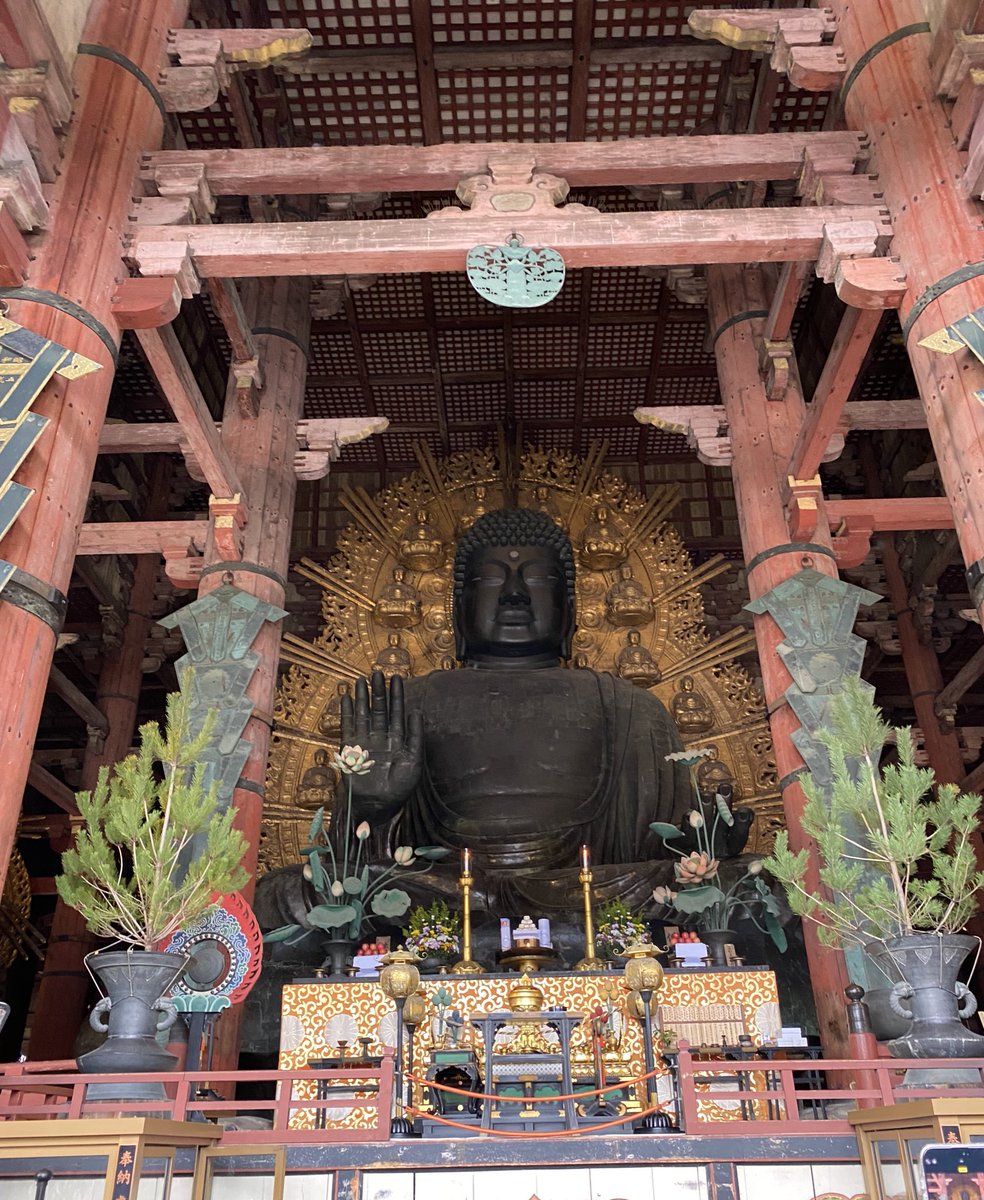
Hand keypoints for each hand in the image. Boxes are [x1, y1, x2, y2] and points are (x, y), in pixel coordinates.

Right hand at [340, 671, 423, 820]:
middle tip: (378, 671)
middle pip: (379, 709)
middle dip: (379, 691)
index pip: (398, 712)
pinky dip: (347, 712)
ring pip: (364, 714)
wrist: (376, 807)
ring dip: (363, 697)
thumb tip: (417, 712)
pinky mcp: (350, 749)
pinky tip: (347, 698)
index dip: (397, 695)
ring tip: (362, 679)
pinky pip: (348, 726)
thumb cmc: (398, 789)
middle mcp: (381, 739)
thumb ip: (415, 736)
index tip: (397, 677)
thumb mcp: (414, 762)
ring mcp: (365, 742)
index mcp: (398, 741)